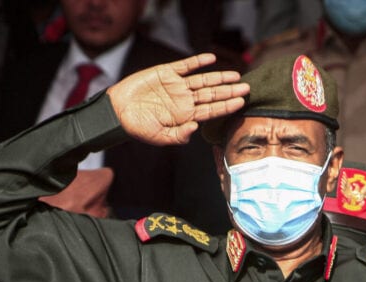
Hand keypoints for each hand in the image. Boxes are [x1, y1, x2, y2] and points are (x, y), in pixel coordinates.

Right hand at [106, 53, 248, 145]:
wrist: (118, 112)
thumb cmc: (138, 128)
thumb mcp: (160, 138)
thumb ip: (179, 136)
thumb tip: (195, 129)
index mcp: (185, 116)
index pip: (211, 110)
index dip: (226, 106)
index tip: (242, 102)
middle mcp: (184, 100)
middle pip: (212, 94)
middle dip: (230, 91)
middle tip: (248, 87)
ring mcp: (176, 86)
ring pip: (203, 80)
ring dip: (219, 77)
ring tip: (236, 75)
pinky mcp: (166, 73)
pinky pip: (185, 66)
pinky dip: (197, 62)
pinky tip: (211, 59)